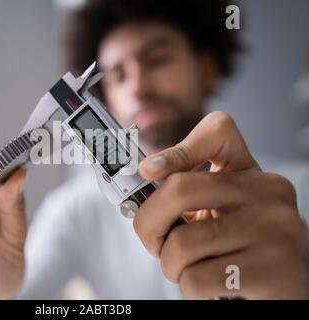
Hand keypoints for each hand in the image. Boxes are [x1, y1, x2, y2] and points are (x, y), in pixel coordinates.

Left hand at [134, 111, 308, 298]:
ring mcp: (276, 230)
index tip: (148, 171)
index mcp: (253, 175)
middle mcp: (269, 193)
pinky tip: (211, 286)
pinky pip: (197, 279)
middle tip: (155, 240)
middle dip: (149, 223)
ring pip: (182, 243)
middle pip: (180, 188)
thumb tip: (147, 172)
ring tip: (191, 267)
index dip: (175, 149)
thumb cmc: (243, 246)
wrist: (290, 285)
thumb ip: (188, 192)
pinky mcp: (275, 271)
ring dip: (172, 265)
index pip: (218, 132)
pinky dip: (189, 288)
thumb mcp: (221, 210)